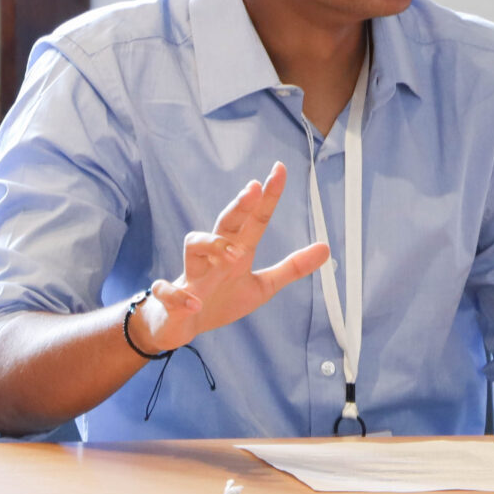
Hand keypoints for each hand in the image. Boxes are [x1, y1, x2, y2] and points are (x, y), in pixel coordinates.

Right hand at [137, 164, 329, 351]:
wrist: (178, 325)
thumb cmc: (220, 299)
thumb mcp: (261, 286)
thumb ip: (291, 268)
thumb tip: (326, 247)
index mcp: (236, 252)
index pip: (254, 219)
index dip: (267, 196)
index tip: (279, 169)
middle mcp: (213, 257)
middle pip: (224, 224)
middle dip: (237, 206)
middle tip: (253, 189)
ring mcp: (191, 276)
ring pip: (192, 245)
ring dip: (211, 245)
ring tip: (233, 256)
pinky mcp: (171, 299)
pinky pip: (167, 291)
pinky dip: (178, 296)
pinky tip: (194, 303)